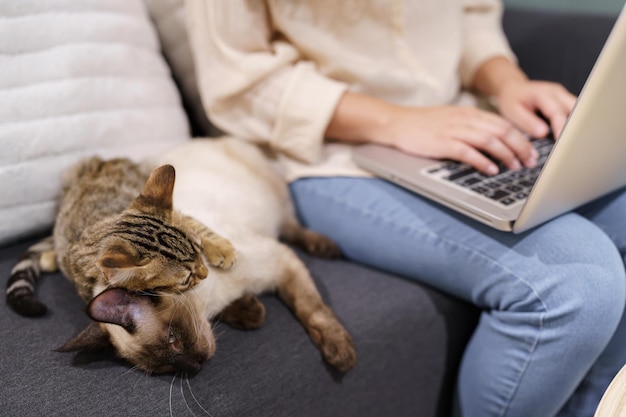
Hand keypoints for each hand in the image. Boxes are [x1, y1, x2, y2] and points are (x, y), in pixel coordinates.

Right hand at [382, 105, 537, 174]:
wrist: (396, 122)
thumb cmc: (422, 125)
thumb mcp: (451, 120)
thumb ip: (471, 128)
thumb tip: (493, 142)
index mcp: (469, 113)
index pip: (503, 124)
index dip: (522, 138)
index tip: (531, 152)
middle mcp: (465, 120)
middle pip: (502, 131)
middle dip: (520, 148)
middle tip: (530, 162)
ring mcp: (453, 131)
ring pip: (489, 140)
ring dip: (506, 155)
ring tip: (515, 167)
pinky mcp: (442, 143)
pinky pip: (468, 152)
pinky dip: (482, 161)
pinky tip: (491, 170)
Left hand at [495, 79, 575, 138]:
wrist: (513, 88)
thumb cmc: (511, 100)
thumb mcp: (512, 112)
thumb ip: (527, 122)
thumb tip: (543, 133)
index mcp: (543, 94)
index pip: (557, 112)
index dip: (561, 127)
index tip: (562, 141)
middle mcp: (557, 92)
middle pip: (575, 110)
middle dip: (574, 127)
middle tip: (571, 144)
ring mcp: (563, 96)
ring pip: (578, 111)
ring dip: (575, 125)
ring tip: (571, 142)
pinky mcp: (565, 101)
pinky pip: (574, 113)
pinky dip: (573, 124)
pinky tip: (568, 136)